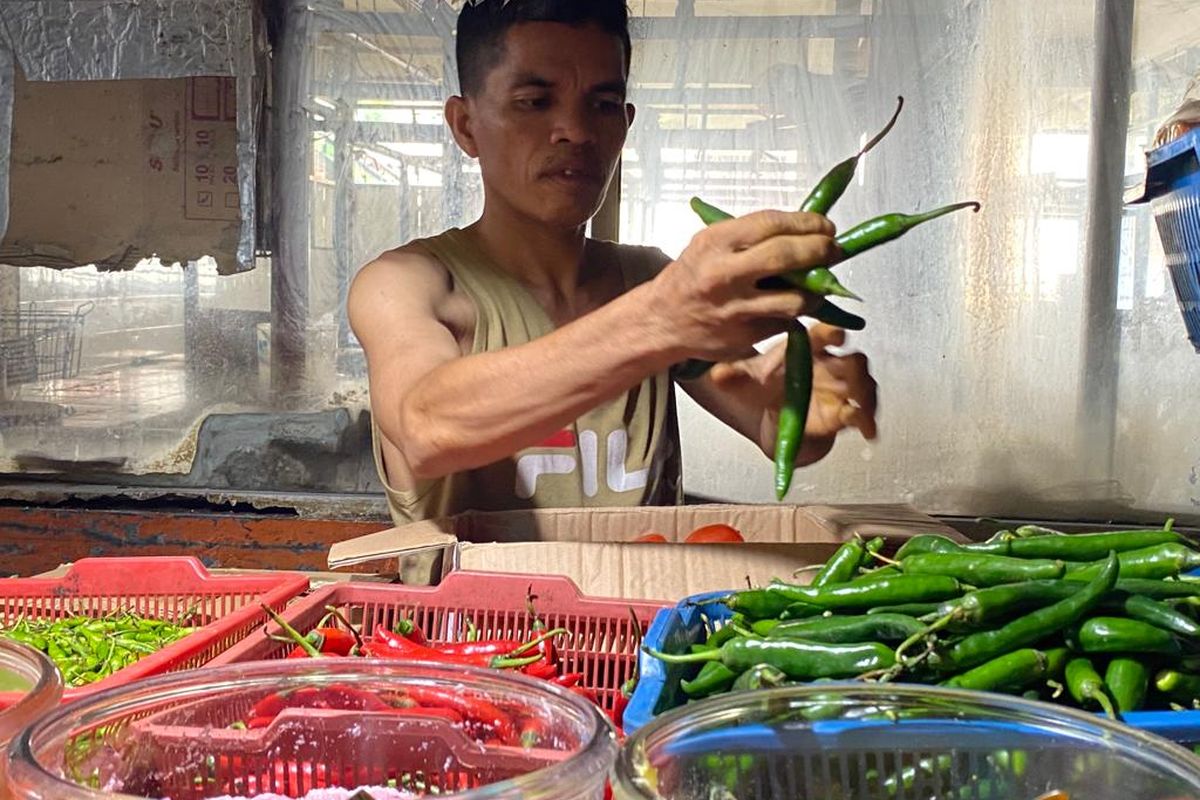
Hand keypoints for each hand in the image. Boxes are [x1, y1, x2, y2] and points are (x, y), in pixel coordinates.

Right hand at [648, 210, 839, 361]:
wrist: (663, 320)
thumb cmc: (692, 276)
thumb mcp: (711, 243)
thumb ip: (751, 236)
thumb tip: (805, 230)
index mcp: (715, 243)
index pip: (772, 224)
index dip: (807, 223)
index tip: (825, 226)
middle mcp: (724, 275)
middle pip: (787, 257)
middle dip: (820, 250)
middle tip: (832, 250)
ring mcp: (735, 309)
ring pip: (795, 299)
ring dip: (816, 291)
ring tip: (817, 284)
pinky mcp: (744, 336)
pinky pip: (785, 322)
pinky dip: (793, 313)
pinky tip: (787, 304)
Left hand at [708, 323, 877, 465]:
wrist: (776, 413)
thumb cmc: (768, 384)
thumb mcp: (747, 379)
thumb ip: (734, 375)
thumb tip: (717, 374)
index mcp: (809, 349)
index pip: (824, 334)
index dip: (832, 333)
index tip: (836, 335)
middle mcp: (830, 365)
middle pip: (852, 359)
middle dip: (853, 365)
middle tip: (851, 370)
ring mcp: (841, 389)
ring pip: (864, 385)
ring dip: (865, 394)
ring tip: (859, 405)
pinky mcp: (845, 412)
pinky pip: (863, 414)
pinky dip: (868, 421)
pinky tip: (868, 432)